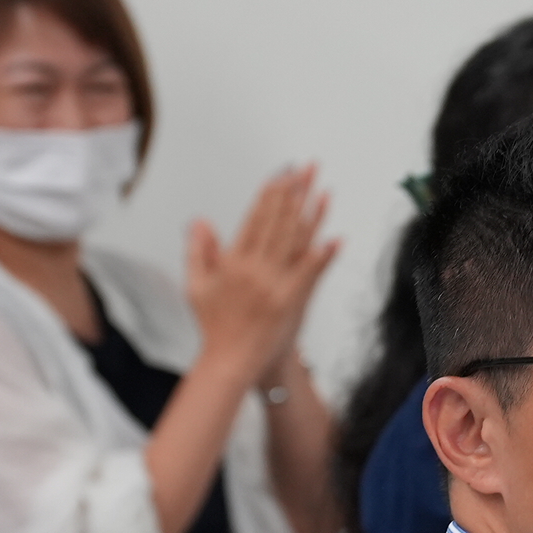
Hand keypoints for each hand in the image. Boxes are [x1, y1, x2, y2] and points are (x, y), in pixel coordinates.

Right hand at [187, 164, 338, 383]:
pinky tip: (336, 237)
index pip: (254, 219)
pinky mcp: (291, 302)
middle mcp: (254, 269)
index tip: (282, 175)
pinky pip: (310, 273)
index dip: (270, 194)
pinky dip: (323, 255)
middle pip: (278, 222)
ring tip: (323, 189)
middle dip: (294, 192)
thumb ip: (198, 250)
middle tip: (307, 169)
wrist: (230, 363)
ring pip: (295, 241)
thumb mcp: (196, 286)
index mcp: (232, 262)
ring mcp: (274, 285)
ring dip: (311, 213)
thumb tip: (199, 221)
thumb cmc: (215, 327)